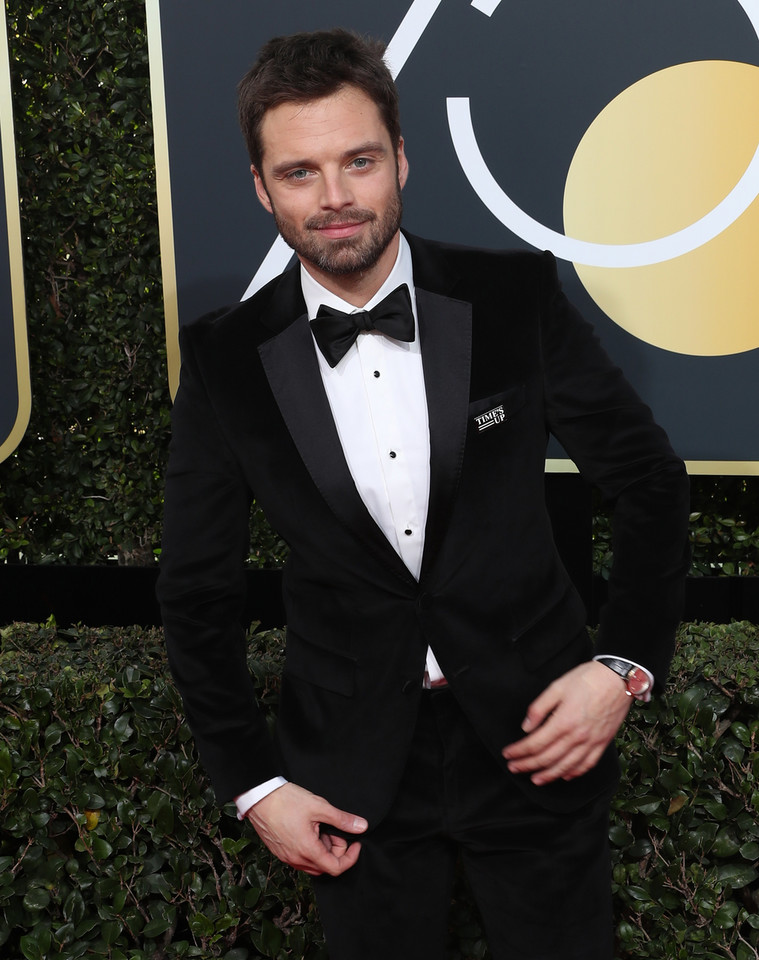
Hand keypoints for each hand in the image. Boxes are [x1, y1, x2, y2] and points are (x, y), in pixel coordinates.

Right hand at [244, 782, 367, 876]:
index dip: (350, 858)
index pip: (336, 868)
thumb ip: (342, 819)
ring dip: (323, 849)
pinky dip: (310, 848)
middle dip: (337, 851)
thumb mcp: (319, 807)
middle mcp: (296, 859)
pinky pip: (300, 857)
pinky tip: (310, 828)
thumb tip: (361, 826)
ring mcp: (286, 856)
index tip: (355, 843)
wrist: (258, 796)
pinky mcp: (279, 851)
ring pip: (312, 863)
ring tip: (322, 826)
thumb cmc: (286, 800)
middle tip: (336, 830)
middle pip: (324, 866)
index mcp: (307, 850)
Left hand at [501, 661, 631, 784]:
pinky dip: (574, 773)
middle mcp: (577, 736)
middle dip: (527, 765)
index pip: (535, 744)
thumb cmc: (587, 679)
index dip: (519, 751)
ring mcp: (591, 742)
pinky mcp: (603, 743)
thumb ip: (539, 708)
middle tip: (514, 768)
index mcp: (563, 721)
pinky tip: (564, 775)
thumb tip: (526, 727)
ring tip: (535, 779)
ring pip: (566, 766)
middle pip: (547, 758)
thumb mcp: (557, 686)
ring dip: (548, 775)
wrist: (617, 679)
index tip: (508, 754)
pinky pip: (587, 764)